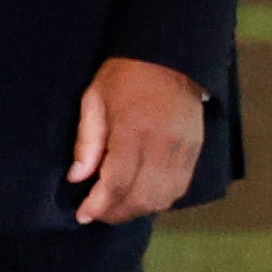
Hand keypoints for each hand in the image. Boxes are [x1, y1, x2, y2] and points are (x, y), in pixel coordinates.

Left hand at [68, 56, 205, 224]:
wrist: (173, 58)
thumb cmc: (126, 76)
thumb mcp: (95, 99)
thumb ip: (87, 140)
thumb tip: (76, 177)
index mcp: (133, 130)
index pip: (117, 182)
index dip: (98, 204)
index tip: (82, 214)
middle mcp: (162, 145)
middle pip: (140, 197)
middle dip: (115, 212)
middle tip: (96, 213)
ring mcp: (182, 151)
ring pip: (161, 198)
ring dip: (137, 210)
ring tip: (117, 207)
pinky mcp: (194, 152)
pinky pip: (178, 189)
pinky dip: (158, 201)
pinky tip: (142, 197)